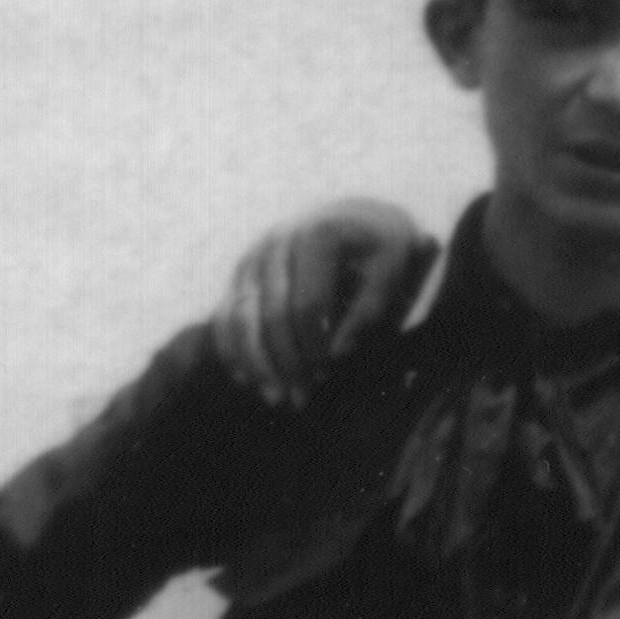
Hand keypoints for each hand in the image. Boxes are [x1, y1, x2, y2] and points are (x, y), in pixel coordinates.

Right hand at [215, 203, 433, 404]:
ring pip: (240, 316)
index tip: (328, 375)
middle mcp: (278, 242)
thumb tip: (337, 353)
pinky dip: (232, 350)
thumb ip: (370, 309)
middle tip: (302, 400)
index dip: (316, 346)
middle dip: (286, 363)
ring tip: (276, 399)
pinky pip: (226, 316)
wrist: (358, 218)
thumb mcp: (393, 271)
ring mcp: (255, 258)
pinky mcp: (242, 274)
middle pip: (271, 314)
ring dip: (256, 363)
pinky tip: (246, 381)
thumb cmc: (382, 252)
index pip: (308, 305)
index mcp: (317, 237)